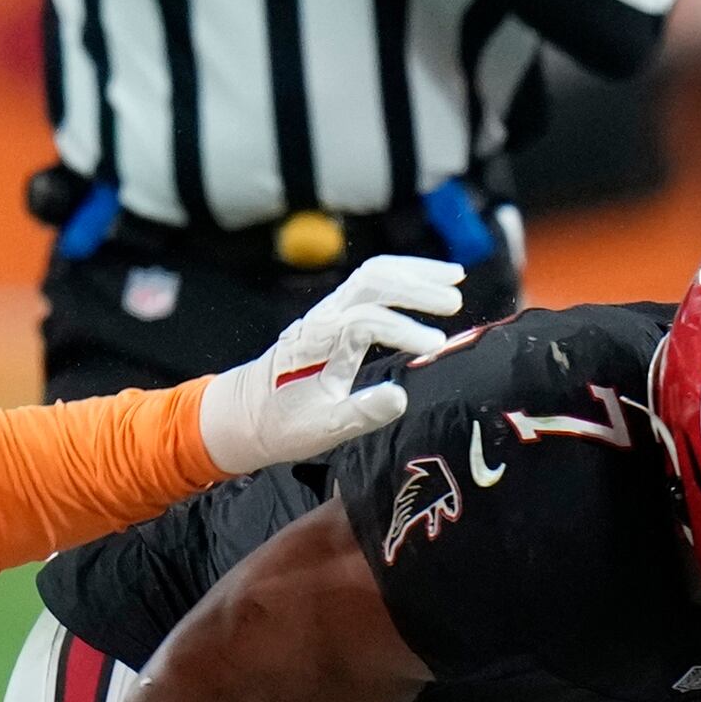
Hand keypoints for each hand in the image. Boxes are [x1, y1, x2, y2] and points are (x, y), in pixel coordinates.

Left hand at [194, 254, 467, 471]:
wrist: (244, 413)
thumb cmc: (282, 424)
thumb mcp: (321, 430)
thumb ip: (361, 413)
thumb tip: (400, 396)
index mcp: (318, 346)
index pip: (366, 322)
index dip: (403, 330)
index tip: (434, 348)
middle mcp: (323, 319)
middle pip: (371, 282)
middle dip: (416, 286)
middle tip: (454, 304)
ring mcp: (328, 311)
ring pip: (372, 274)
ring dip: (415, 271)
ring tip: (456, 277)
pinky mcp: (334, 313)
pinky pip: (370, 282)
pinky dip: (403, 276)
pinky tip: (431, 282)